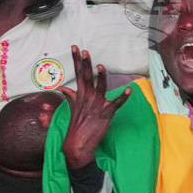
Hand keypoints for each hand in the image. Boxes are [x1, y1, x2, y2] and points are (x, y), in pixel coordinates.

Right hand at [60, 46, 130, 169]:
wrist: (78, 145)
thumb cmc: (76, 126)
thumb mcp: (72, 109)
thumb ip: (70, 96)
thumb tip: (63, 88)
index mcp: (80, 94)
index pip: (78, 73)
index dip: (76, 60)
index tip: (75, 48)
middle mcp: (88, 97)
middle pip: (86, 77)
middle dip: (85, 64)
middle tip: (84, 51)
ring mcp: (97, 105)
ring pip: (100, 87)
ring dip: (100, 77)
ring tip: (101, 67)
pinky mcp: (106, 113)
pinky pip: (117, 103)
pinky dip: (123, 97)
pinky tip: (129, 90)